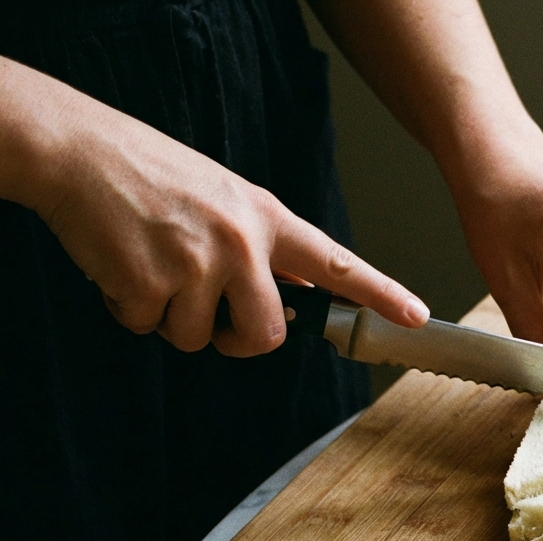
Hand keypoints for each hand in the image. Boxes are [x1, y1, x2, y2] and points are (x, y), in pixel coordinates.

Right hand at [3, 59, 427, 357]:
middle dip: (240, 341)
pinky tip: (121, 264)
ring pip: (199, 338)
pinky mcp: (149, 285)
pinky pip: (147, 327)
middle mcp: (241, 243)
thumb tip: (297, 290)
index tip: (416, 315)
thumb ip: (264, 245)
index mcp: (266, 219)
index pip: (335, 263)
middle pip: (268, 335)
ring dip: (171, 318)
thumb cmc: (153, 174)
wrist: (79, 150)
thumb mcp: (227, 198)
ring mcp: (197, 265)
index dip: (379, 292)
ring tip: (153, 264)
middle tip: (213, 318)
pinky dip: (128, 308)